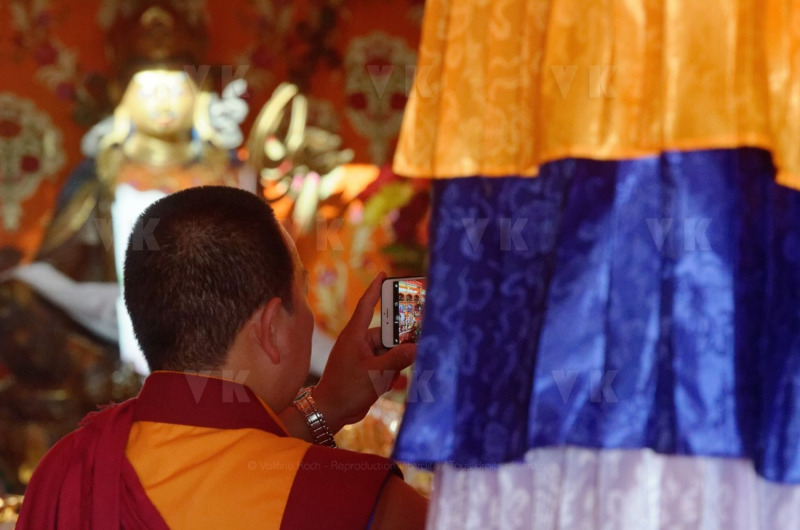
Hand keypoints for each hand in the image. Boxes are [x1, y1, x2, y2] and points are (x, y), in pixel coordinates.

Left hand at [313, 272, 416, 431]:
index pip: (367, 305)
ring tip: (390, 378)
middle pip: (387, 334)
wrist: (331, 412)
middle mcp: (359, 342)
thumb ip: (397, 360)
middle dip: (398, 345)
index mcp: (355, 335)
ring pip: (390, 352)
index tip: (384, 274)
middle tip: (413, 348)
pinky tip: (386, 386)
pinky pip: (386, 365)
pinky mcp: (368, 370)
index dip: (376, 289)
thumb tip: (416, 347)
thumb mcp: (375, 374)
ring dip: (395, 365)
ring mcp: (364, 356)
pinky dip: (390, 374)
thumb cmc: (346, 389)